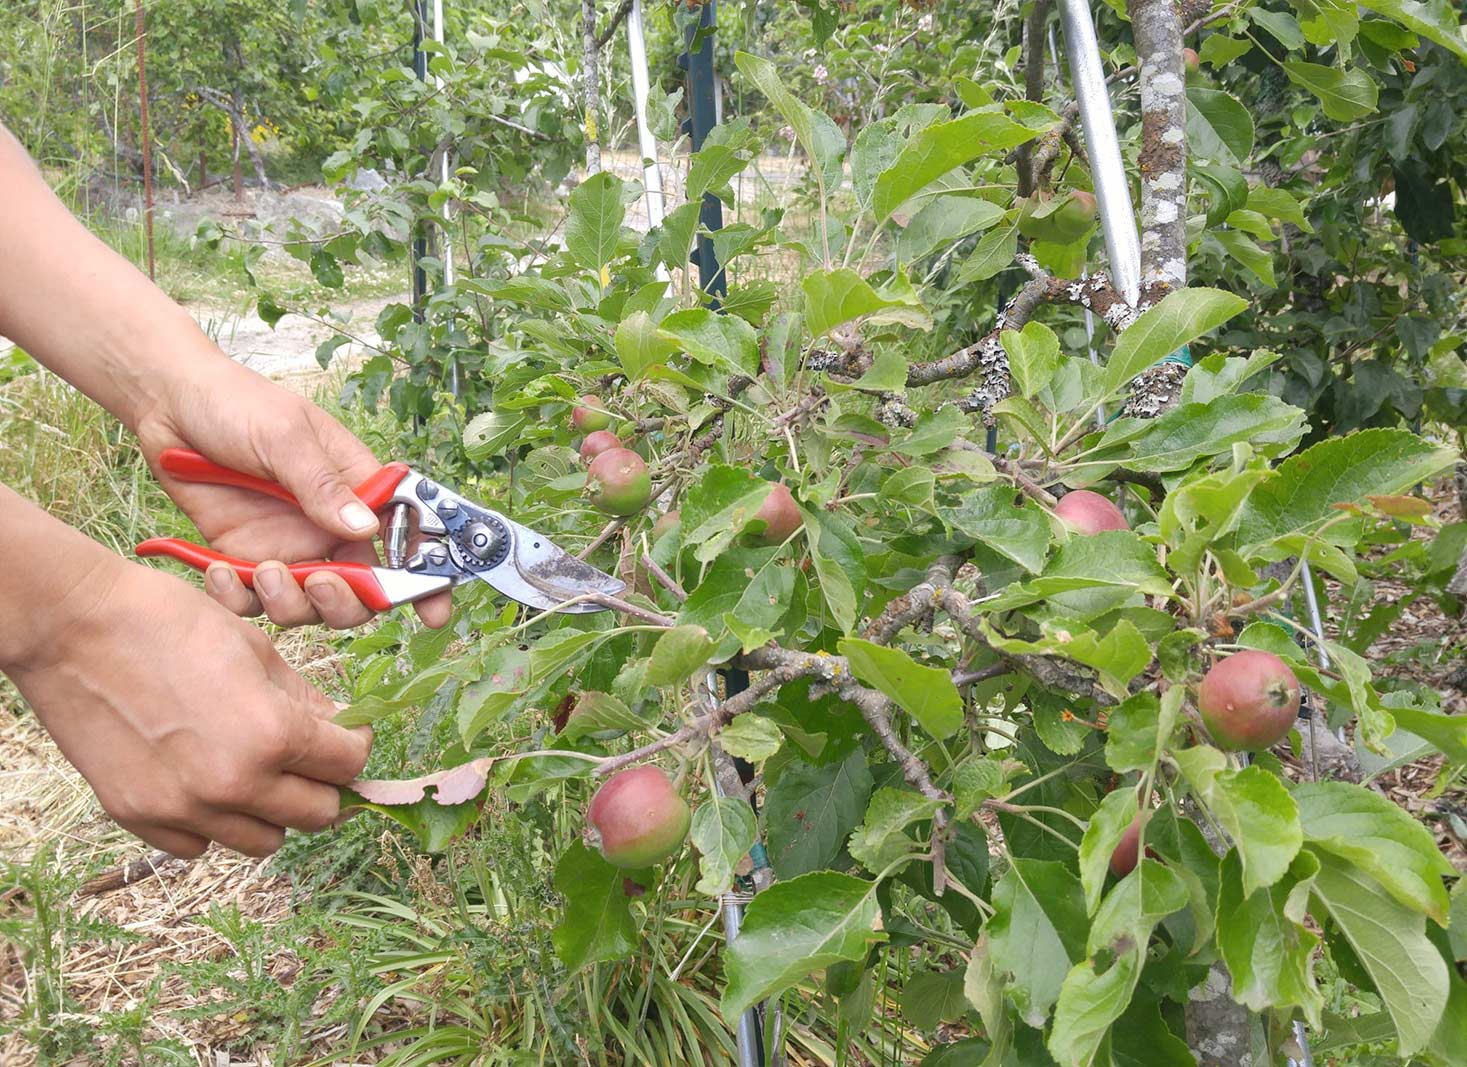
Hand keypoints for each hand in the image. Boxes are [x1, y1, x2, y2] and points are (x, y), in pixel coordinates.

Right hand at [10, 560, 370, 857]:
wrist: (72, 626)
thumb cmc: (168, 622)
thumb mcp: (257, 648)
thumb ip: (304, 700)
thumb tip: (338, 727)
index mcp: (271, 736)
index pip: (349, 765)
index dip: (355, 743)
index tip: (346, 732)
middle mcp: (232, 786)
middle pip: (316, 816)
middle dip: (323, 783)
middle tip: (309, 755)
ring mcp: (183, 809)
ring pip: (263, 841)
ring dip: (271, 810)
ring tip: (255, 769)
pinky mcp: (138, 817)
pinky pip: (199, 844)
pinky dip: (213, 822)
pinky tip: (203, 779)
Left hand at [135, 359, 450, 628]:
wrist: (168, 403)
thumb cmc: (236, 403)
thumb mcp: (284, 436)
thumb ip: (322, 485)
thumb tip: (366, 528)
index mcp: (357, 489)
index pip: (406, 537)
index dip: (426, 577)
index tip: (433, 610)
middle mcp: (328, 526)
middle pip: (362, 589)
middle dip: (348, 601)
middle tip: (321, 583)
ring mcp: (287, 546)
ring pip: (310, 606)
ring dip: (292, 603)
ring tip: (263, 572)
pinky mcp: (243, 560)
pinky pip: (252, 602)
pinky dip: (238, 599)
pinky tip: (219, 572)